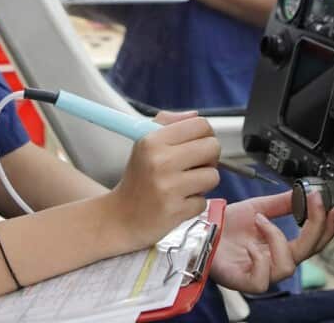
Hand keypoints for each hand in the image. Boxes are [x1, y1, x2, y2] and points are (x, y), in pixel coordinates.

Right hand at [104, 110, 220, 249]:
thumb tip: (195, 115)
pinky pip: (203, 201)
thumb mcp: (144, 145)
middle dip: (209, 158)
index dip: (205, 135)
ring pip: (213, 176)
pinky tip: (178, 202)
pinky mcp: (176, 211)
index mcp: (152, 141)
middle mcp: (160, 161)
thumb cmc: (137, 179)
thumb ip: (168, 124)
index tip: (198, 145)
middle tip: (195, 166)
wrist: (120, 218)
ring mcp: (169, 187)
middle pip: (212, 147)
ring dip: (203, 183)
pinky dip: (193, 203)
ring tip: (185, 186)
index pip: (200, 125)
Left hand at [209, 189, 333, 293]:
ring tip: (261, 221)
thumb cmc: (226, 225)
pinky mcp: (243, 281)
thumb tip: (304, 193)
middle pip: (308, 253)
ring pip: (287, 266)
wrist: (200, 230)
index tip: (333, 206)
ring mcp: (261, 274)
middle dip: (315, 227)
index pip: (314, 241)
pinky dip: (259, 258)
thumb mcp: (258, 207)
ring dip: (277, 238)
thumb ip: (282, 203)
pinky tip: (250, 244)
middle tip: (314, 203)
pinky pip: (262, 279)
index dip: (327, 226)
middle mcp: (274, 262)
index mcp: (281, 247)